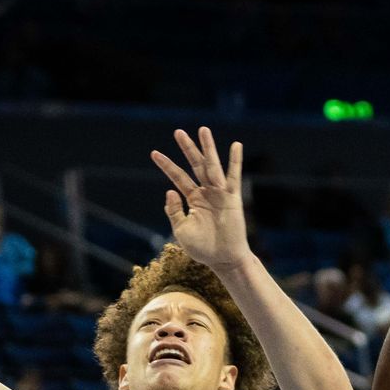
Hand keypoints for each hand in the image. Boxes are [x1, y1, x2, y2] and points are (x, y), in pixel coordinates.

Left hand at [150, 127, 249, 270]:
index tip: (154, 153)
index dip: (166, 165)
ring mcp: (219, 194)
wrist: (223, 259)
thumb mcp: (182, 230)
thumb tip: (169, 190)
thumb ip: (174, 211)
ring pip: (212, 166)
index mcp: (193, 199)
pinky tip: (236, 145)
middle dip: (187, 149)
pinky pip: (233, 177)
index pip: (178, 177)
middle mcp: (206, 192)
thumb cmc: (203, 248)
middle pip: (195, 165)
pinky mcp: (232, 198)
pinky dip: (235, 161)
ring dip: (208, 148)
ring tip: (203, 130)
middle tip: (178, 132)